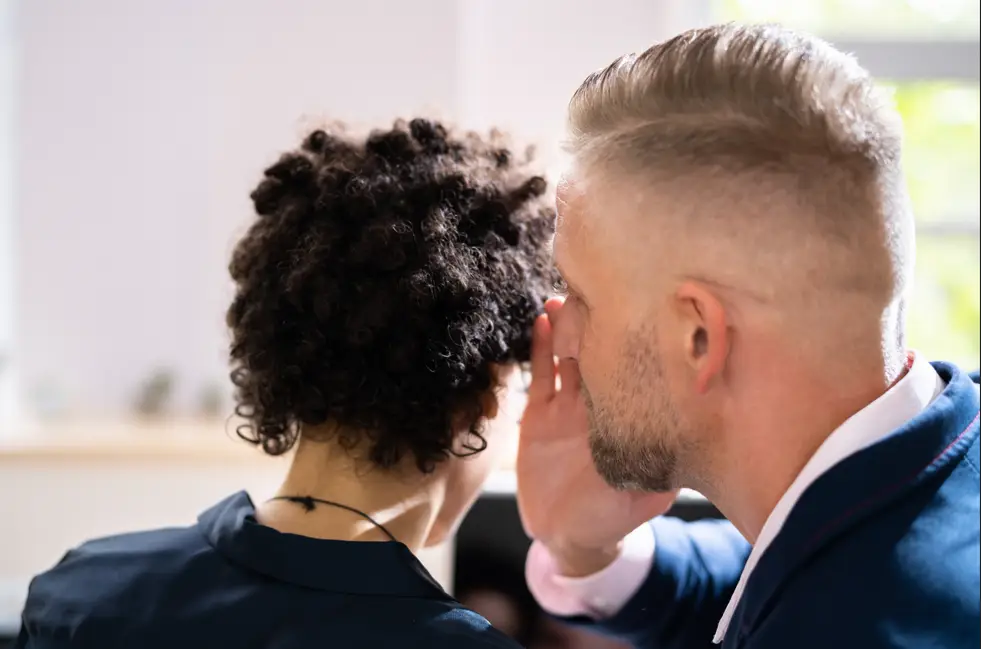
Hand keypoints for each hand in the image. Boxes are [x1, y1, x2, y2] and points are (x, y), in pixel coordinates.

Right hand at [516, 298, 676, 576]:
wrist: (569, 535)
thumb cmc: (613, 515)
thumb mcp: (649, 494)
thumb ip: (668, 469)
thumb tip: (701, 446)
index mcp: (628, 415)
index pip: (634, 367)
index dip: (635, 339)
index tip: (643, 307)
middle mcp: (600, 402)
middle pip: (600, 350)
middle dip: (600, 320)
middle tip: (601, 289)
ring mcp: (569, 404)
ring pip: (569, 354)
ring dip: (568, 326)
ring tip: (567, 298)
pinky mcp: (539, 413)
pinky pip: (539, 374)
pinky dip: (539, 347)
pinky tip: (541, 320)